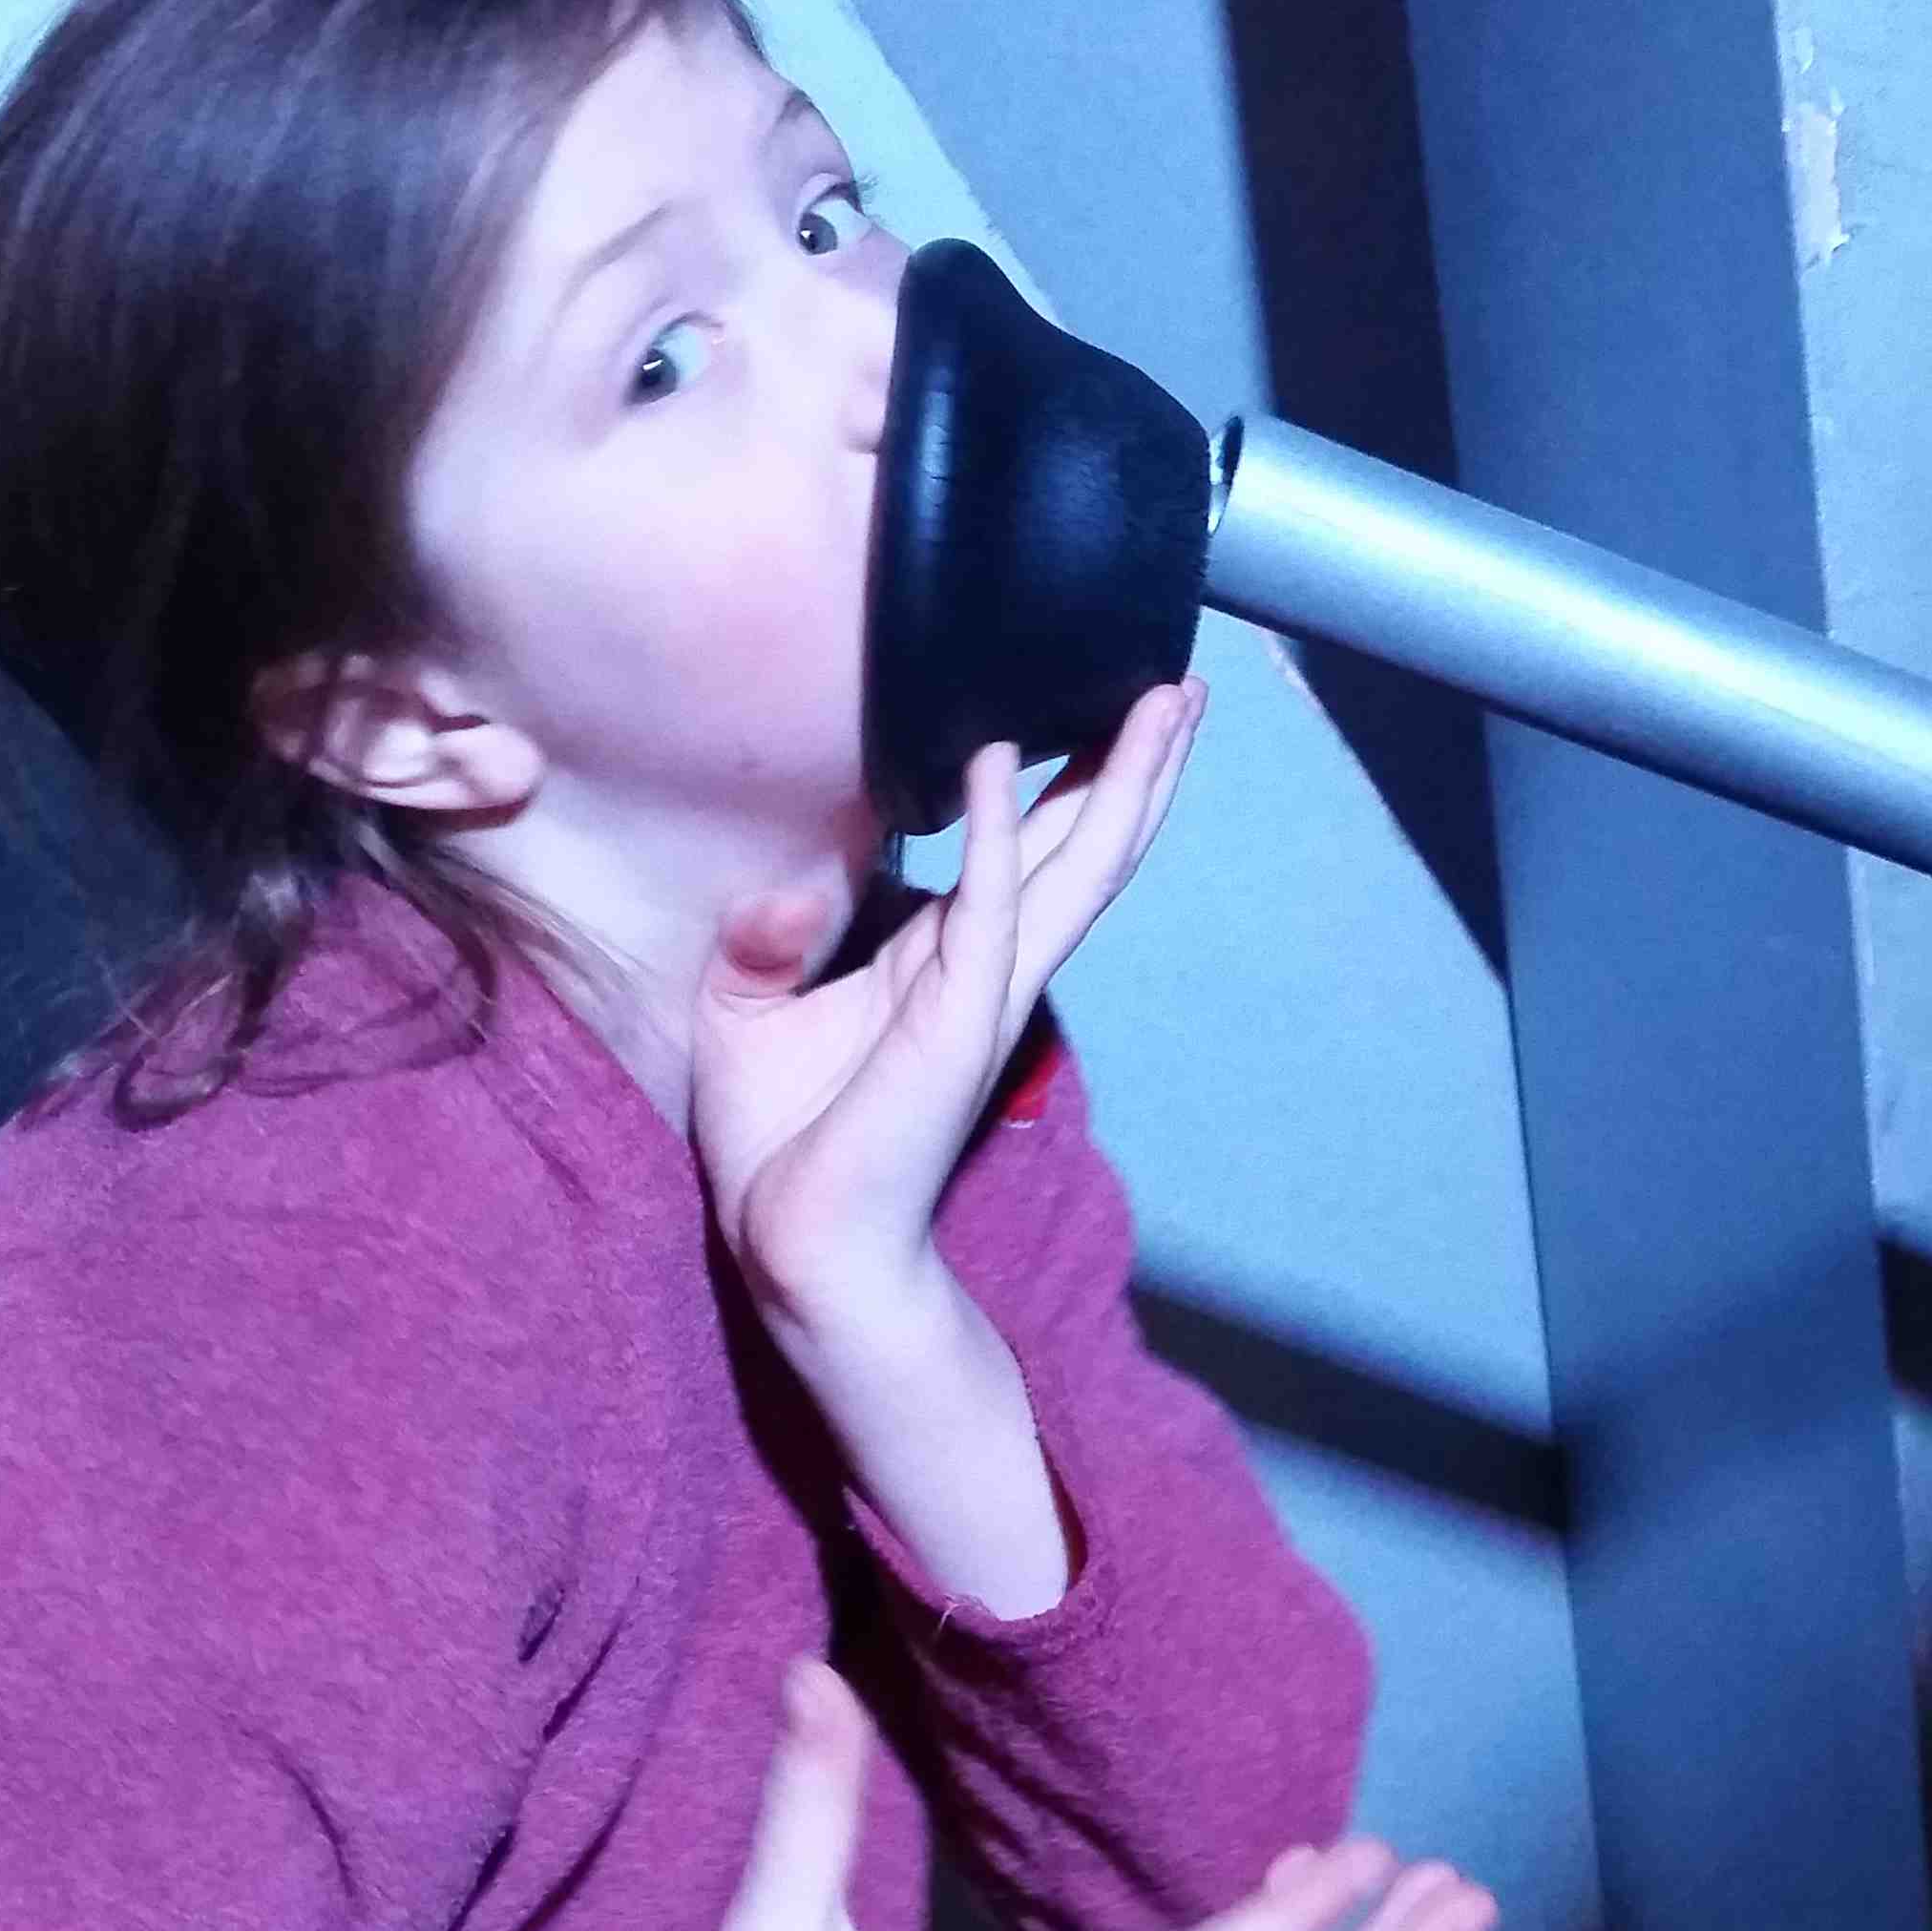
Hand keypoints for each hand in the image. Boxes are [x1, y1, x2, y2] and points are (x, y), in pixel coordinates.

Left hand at [690, 680, 1201, 1319]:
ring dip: (1117, 780)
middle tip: (1186, 684)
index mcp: (949, 954)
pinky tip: (995, 762)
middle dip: (1137, 764)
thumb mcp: (745, 1007)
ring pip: (1074, 866)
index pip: (1032, 850)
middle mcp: (988, 962)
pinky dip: (993, 834)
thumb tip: (790, 889)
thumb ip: (770, 937)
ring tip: (1161, 704)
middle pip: (1085, 845)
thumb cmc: (782, 1138)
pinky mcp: (952, 1017)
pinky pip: (982, 908)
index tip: (1110, 708)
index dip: (1077, 780)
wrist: (801, 1246)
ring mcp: (982, 989)